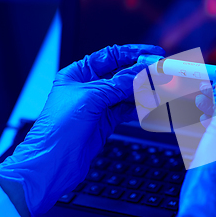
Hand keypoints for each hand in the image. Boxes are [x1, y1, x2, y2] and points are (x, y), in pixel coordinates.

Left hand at [0, 44, 163, 216]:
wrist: (54, 163)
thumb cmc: (57, 129)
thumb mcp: (90, 98)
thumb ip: (118, 84)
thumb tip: (141, 71)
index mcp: (77, 74)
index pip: (110, 56)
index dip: (133, 53)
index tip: (153, 54)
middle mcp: (88, 88)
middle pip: (122, 75)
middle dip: (143, 74)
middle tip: (162, 75)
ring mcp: (98, 106)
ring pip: (128, 93)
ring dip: (144, 93)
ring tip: (159, 93)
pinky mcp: (106, 122)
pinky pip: (128, 110)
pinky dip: (140, 108)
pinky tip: (149, 107)